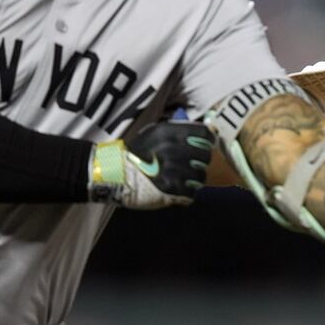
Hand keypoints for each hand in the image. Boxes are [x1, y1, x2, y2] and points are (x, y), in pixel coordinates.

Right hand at [87, 121, 214, 208]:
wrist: (115, 173)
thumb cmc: (138, 152)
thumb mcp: (154, 133)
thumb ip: (178, 131)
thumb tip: (208, 131)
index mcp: (168, 132)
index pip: (203, 133)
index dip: (209, 139)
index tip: (208, 144)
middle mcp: (171, 149)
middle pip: (205, 156)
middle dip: (201, 162)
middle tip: (193, 165)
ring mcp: (171, 170)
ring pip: (201, 176)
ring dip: (195, 179)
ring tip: (183, 178)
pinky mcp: (169, 189)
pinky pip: (192, 192)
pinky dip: (188, 193)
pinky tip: (178, 189)